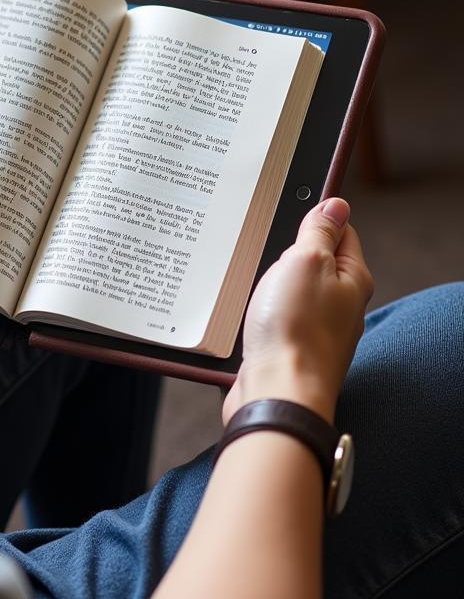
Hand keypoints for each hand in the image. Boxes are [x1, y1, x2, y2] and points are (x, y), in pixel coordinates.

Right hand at [223, 198, 372, 424]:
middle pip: (313, 262)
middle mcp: (339, 305)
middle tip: (262, 246)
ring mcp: (315, 329)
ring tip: (249, 280)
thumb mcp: (307, 261)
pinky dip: (260, 311)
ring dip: (267, 284)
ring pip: (289, 292)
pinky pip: (274, 318)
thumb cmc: (295, 329)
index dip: (314, 218)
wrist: (277, 393)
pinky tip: (245, 311)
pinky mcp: (289, 349)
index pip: (341, 232)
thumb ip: (319, 231)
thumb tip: (336, 205)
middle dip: (285, 253)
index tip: (287, 211)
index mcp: (353, 279)